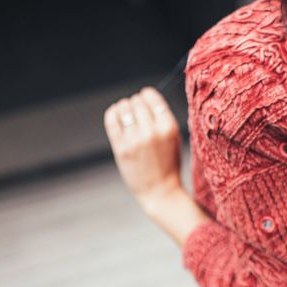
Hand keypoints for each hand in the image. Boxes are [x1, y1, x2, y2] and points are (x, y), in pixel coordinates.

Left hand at [103, 87, 183, 210]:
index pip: (152, 98)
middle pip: (137, 102)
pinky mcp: (121, 148)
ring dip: (124, 107)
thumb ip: (162, 118)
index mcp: (168, 128)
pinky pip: (112, 120)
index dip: (146, 95)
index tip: (144, 97)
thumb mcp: (174, 138)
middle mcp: (151, 132)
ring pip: (123, 108)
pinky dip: (113, 113)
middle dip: (135, 103)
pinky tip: (116, 115)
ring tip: (126, 112)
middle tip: (136, 111)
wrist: (160, 191)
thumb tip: (145, 96)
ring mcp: (134, 140)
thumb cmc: (168, 164)